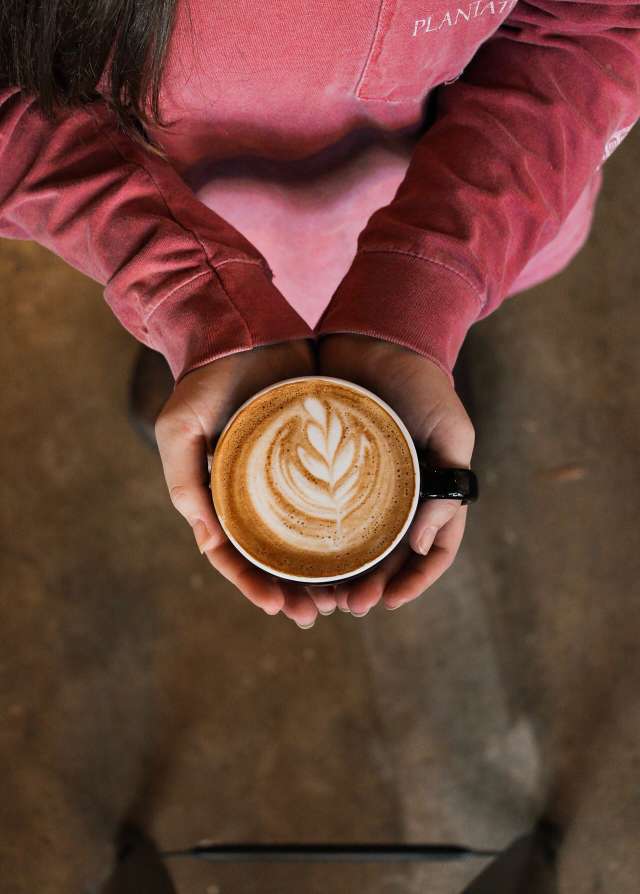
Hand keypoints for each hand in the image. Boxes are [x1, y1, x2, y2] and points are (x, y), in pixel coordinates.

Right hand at [155, 341, 325, 626]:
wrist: (244, 329)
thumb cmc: (204, 381)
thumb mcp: (179, 429)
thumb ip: (185, 483)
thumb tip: (210, 544)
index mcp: (219, 496)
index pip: (234, 555)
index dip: (253, 585)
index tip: (277, 607)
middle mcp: (255, 495)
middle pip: (275, 557)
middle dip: (294, 590)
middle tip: (317, 614)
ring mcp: (288, 478)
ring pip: (307, 538)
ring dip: (323, 572)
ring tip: (346, 596)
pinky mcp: (319, 457)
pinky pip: (333, 501)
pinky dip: (346, 531)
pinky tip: (366, 550)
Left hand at [318, 335, 474, 614]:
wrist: (379, 334)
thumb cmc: (423, 383)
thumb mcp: (451, 432)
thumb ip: (447, 487)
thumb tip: (423, 545)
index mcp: (431, 492)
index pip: (431, 552)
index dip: (414, 582)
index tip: (389, 602)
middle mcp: (395, 495)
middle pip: (384, 557)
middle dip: (368, 586)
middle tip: (346, 605)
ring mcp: (358, 483)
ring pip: (348, 542)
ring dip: (336, 572)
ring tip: (317, 593)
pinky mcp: (323, 467)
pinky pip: (315, 510)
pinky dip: (308, 537)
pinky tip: (291, 555)